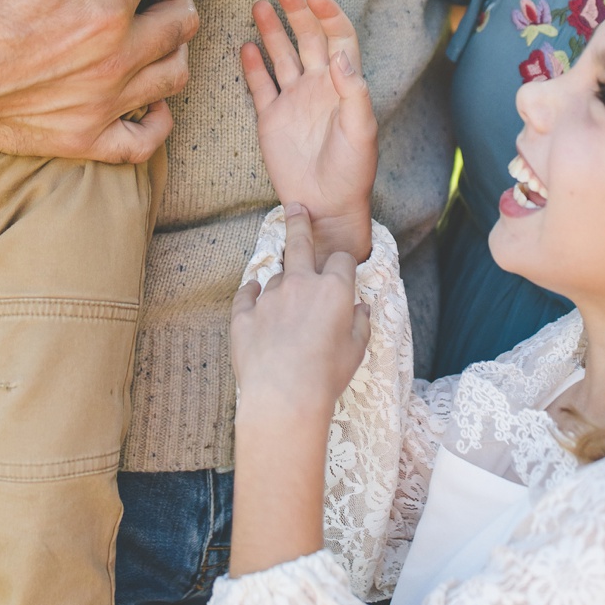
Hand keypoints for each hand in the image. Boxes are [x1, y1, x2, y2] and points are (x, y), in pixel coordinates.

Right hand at [0, 0, 198, 162]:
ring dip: (170, 49)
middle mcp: (114, 62)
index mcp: (105, 9)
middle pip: (182, 21)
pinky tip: (141, 94)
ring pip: (175, 75)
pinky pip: (146, 139)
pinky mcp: (84, 140)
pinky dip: (154, 118)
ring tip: (149, 31)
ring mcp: (102, 106)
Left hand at [230, 206, 371, 422]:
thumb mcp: (356, 350)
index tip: (342, 268)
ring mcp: (269, 297)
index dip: (344, 264)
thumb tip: (361, 309)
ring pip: (275, 277)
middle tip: (295, 208)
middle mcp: (300, 284)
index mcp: (333, 289)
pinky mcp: (243, 313)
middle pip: (299, 242)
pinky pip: (247, 294)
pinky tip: (254, 295)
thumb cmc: (326, 376)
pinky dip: (252, 293)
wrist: (283, 396)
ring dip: (282, 284)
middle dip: (300, 222)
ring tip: (285, 306)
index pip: (342, 260)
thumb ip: (360, 324)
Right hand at [241, 0, 376, 260]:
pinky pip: (260, 85)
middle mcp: (318, 86)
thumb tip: (337, 54)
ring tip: (260, 4)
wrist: (324, 206)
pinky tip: (246, 46)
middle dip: (296, 11)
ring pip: (281, 55)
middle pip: (307, 38)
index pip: (338, 38)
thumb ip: (352, 91)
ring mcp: (293, 100)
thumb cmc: (352, 172)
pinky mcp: (271, 117)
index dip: (329, 14)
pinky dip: (253, 65)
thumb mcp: (362, 132)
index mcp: (343, 85)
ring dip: (272, 30)